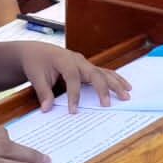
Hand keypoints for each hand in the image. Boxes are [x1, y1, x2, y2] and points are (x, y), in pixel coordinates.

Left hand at [14, 42, 132, 112]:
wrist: (37, 51)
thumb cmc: (36, 63)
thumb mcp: (35, 76)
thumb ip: (43, 92)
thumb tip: (47, 109)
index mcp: (64, 60)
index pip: (72, 78)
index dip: (73, 95)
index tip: (73, 111)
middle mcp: (77, 60)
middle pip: (94, 73)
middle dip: (102, 88)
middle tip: (108, 104)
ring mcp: (84, 62)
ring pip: (103, 72)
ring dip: (115, 83)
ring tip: (127, 94)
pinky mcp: (87, 66)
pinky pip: (104, 72)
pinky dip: (115, 79)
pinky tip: (125, 86)